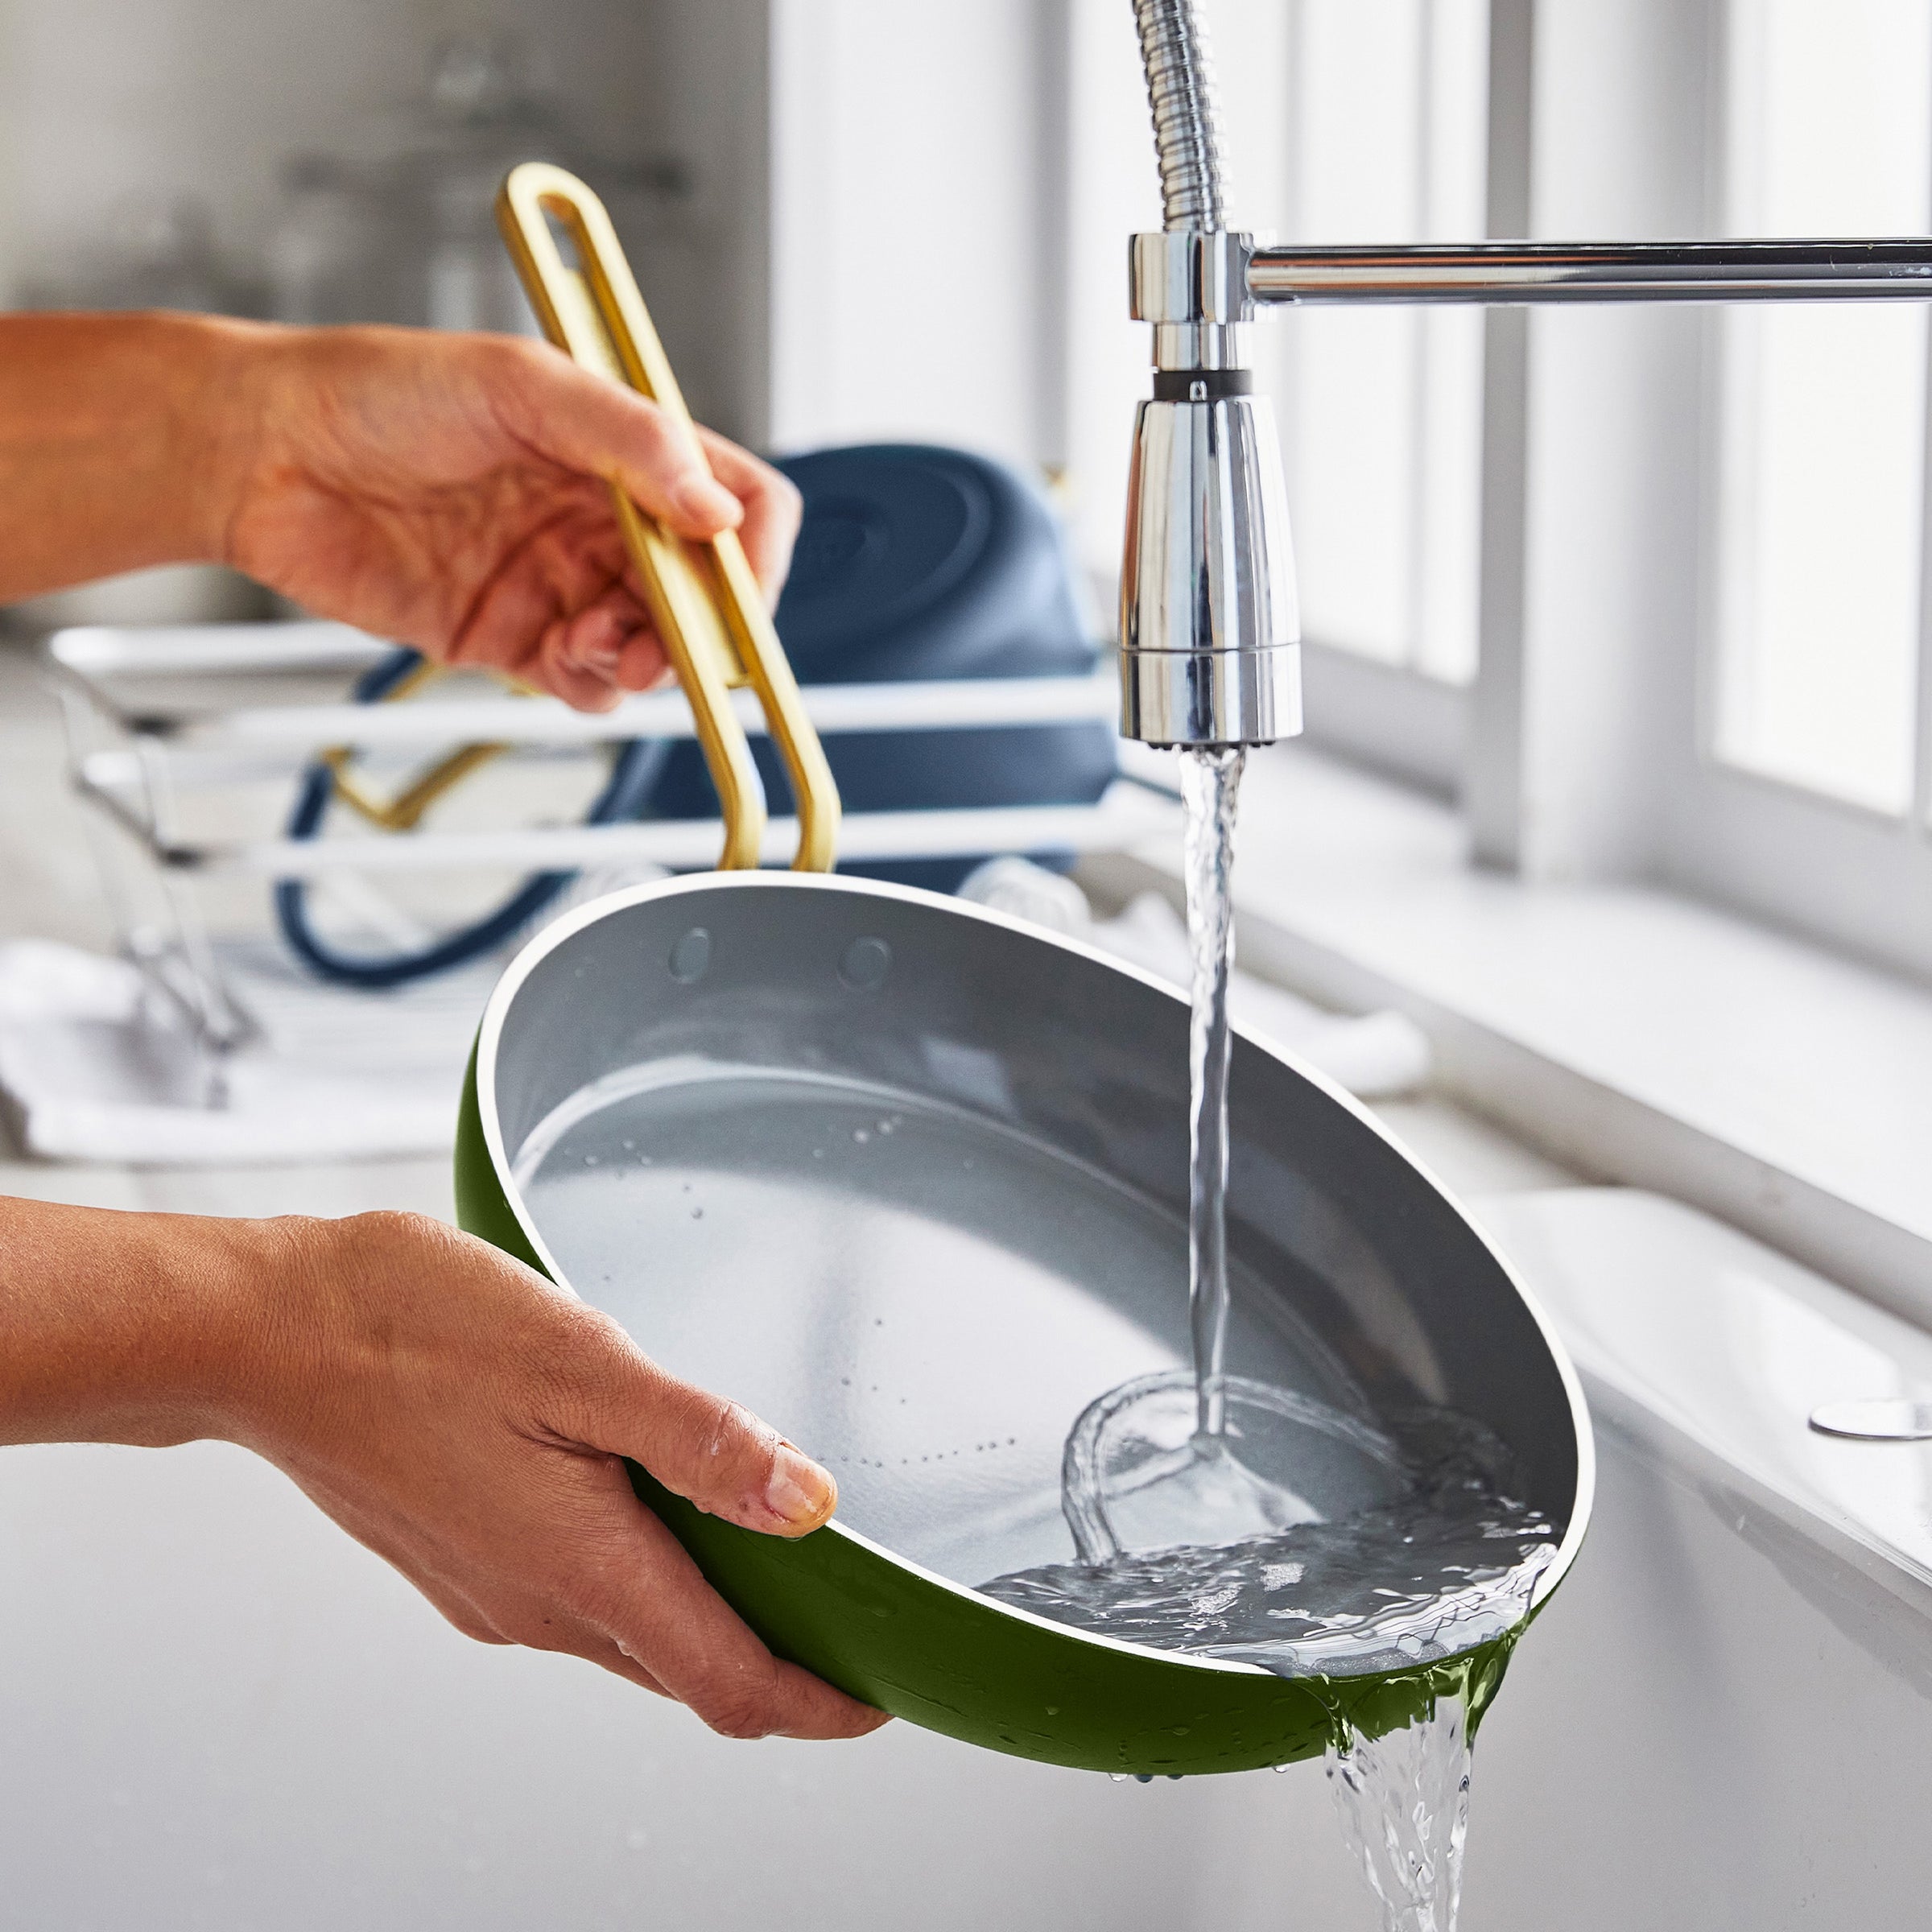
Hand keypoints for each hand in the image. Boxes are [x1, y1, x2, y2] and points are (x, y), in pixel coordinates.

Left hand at [221, 325, 802, 710]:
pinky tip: (559, 659)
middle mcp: (603, 517)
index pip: (739, 504)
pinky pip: (586, 684)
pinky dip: (593, 686)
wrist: (260, 453)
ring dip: (646, 661)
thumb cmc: (371, 390)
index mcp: (622, 447)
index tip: (735, 591)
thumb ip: (627, 439)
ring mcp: (561, 580)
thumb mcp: (516, 383)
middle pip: (706, 592)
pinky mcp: (513, 638)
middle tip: (664, 644)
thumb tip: (713, 508)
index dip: (754, 553)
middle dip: (701, 628)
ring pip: (654, 647)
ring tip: (594, 645)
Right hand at [238, 1209, 886, 1739]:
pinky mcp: (458, 1561)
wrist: (261, 1333)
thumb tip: (807, 1501)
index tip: (881, 1690)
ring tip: (768, 1556)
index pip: (730, 1686)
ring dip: (705, 1616)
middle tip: (846, 1617)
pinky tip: (652, 1509)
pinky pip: (573, 1599)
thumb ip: (699, 1440)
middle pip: (685, 1671)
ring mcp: (489, 1592)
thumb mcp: (578, 1362)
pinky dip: (639, 1580)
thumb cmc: (405, 1331)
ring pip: (628, 1635)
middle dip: (775, 1661)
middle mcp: (535, 1606)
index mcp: (581, 1568)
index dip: (819, 1701)